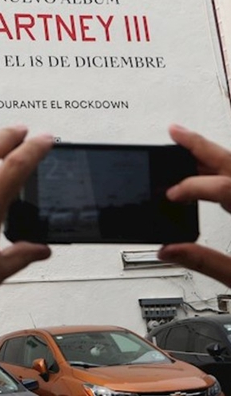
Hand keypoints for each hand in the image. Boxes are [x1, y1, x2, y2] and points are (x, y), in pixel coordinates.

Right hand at [157, 125, 230, 282]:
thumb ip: (206, 262)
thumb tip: (171, 250)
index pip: (226, 188)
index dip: (193, 188)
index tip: (173, 195)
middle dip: (204, 146)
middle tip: (176, 133)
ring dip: (218, 157)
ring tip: (191, 145)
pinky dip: (230, 174)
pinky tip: (218, 172)